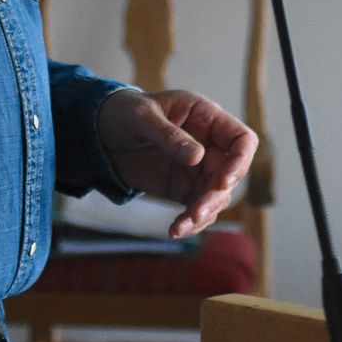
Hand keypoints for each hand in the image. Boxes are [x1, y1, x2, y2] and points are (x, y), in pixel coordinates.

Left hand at [97, 89, 258, 238]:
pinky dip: (190, 222)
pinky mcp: (182, 188)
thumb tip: (197, 157)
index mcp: (206, 117)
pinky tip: (175, 230)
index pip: (242, 140)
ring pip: (216, 197)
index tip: (223, 181)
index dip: (240, 161)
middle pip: (230, 175)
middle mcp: (208, 145)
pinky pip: (196, 208)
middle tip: (195, 212)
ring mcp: (197, 169)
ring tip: (180, 226)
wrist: (99, 132)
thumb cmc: (123, 111)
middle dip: (215, 196)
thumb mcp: (141, 116)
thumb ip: (169, 135)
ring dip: (203, 214)